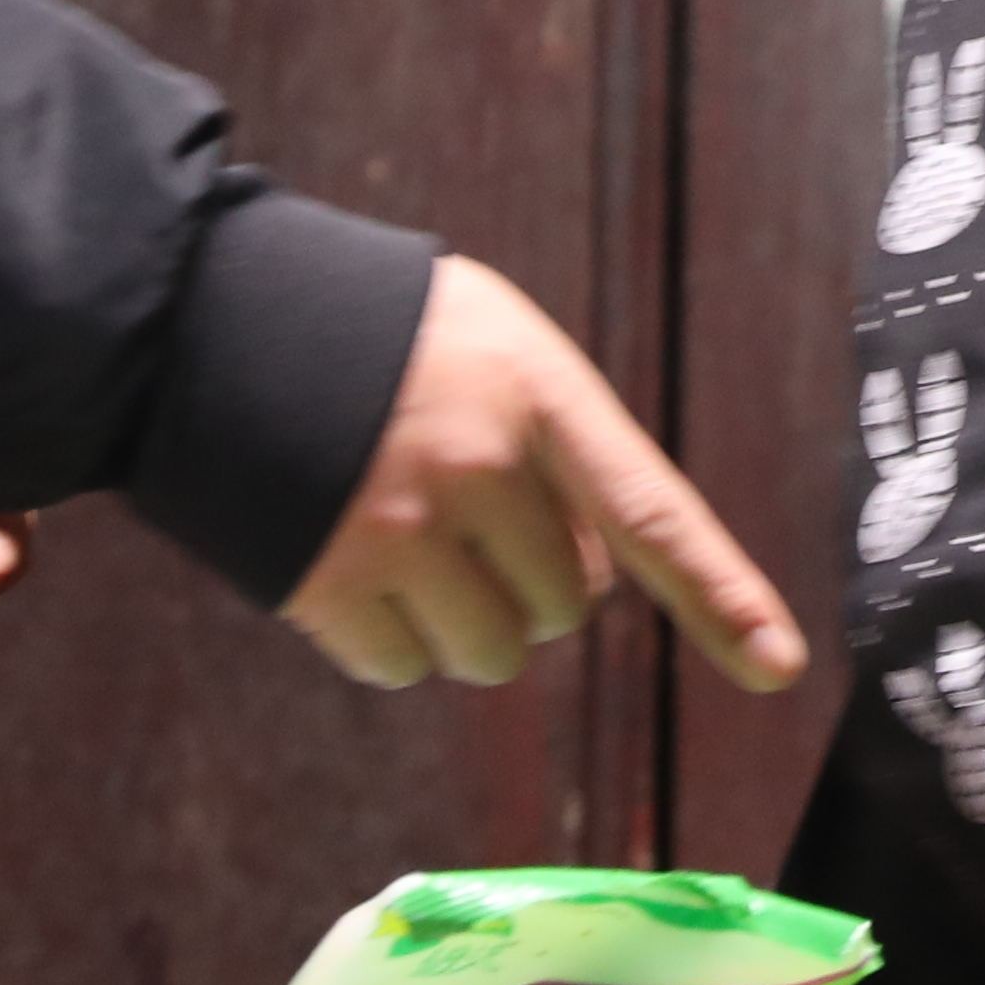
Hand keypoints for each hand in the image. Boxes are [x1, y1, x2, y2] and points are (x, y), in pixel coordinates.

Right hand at [284, 254, 809, 695]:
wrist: (206, 315)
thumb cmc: (375, 332)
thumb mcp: (493, 345)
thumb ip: (558, 447)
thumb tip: (592, 579)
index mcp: (536, 396)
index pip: (651, 512)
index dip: (720, 595)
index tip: (777, 664)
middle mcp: (476, 467)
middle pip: (562, 608)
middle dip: (530, 586)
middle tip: (470, 520)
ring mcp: (396, 528)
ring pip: (487, 654)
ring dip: (464, 624)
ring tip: (412, 542)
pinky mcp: (322, 580)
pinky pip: (398, 669)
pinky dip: (388, 643)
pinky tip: (354, 566)